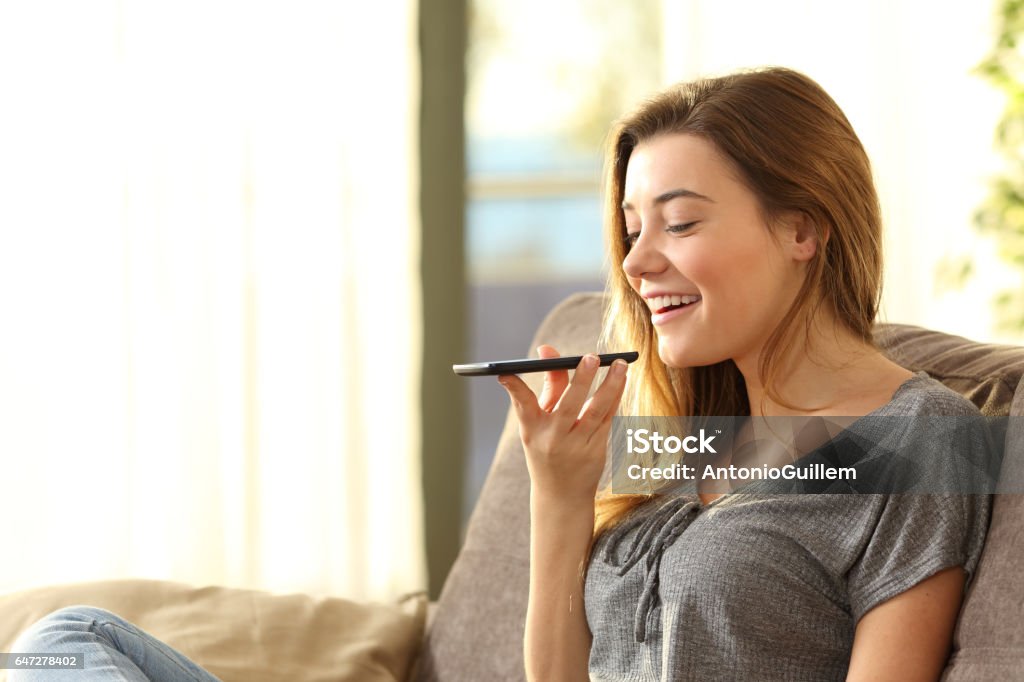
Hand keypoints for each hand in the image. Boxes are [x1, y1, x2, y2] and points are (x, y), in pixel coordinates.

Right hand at [498, 345, 628, 503]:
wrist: (561, 496)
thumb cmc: (547, 449)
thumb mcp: (539, 423)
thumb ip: (548, 386)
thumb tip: (548, 350)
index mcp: (532, 430)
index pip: (522, 405)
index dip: (514, 387)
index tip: (506, 371)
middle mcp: (553, 438)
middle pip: (569, 405)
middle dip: (581, 380)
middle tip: (591, 357)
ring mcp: (577, 447)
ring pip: (597, 411)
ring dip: (611, 386)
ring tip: (620, 364)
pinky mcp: (596, 451)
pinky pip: (608, 419)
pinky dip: (616, 398)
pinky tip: (622, 380)